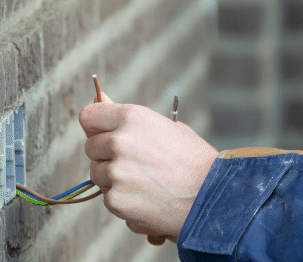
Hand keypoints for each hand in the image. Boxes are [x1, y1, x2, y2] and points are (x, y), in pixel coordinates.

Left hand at [79, 94, 218, 240]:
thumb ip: (129, 119)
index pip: (89, 116)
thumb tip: (100, 101)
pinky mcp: (116, 200)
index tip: (102, 133)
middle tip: (135, 162)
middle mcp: (119, 141)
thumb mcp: (165, 128)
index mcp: (132, 117)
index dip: (96, 125)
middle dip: (106, 154)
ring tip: (144, 181)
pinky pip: (108, 197)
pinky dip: (123, 199)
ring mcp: (116, 172)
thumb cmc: (194, 159)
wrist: (213, 196)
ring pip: (97, 174)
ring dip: (113, 178)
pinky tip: (147, 197)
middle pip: (90, 147)